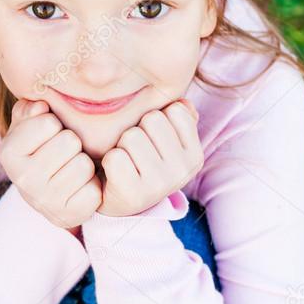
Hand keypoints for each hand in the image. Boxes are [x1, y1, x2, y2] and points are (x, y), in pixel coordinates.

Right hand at [0, 98, 102, 231]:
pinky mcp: (68, 216)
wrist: (46, 194)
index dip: (54, 124)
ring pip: (84, 165)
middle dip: (72, 144)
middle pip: (70, 142)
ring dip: (83, 164)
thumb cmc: (39, 149)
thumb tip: (41, 106)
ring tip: (70, 169)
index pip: (48, 122)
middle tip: (63, 154)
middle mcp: (23, 179)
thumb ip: (30, 108)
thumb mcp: (27, 124)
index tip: (48, 136)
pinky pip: (94, 191)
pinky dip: (92, 186)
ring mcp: (45, 201)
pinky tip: (79, 188)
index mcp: (8, 152)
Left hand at [97, 98, 202, 217]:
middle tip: (136, 152)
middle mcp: (182, 172)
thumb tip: (183, 103)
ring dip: (122, 145)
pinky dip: (109, 161)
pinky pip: (115, 157)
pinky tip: (115, 174)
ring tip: (127, 162)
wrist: (119, 200)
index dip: (156, 119)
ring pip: (132, 136)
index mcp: (194, 156)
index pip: (175, 110)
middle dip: (138, 129)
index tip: (153, 139)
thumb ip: (180, 117)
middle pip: (152, 119)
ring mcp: (159, 186)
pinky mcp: (132, 195)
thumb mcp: (167, 140)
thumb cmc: (143, 161)